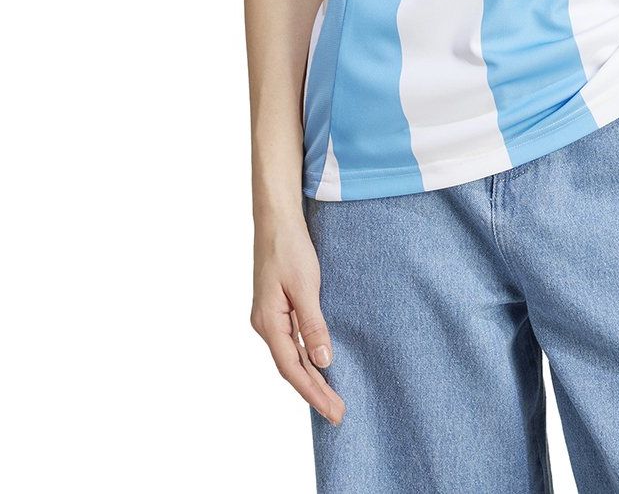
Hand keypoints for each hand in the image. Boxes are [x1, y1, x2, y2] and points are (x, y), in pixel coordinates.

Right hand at [250, 213, 344, 426]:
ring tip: (332, 398)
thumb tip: (323, 360)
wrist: (276, 219)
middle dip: (314, 391)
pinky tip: (320, 364)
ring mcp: (270, 316)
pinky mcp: (277, 307)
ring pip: (291, 356)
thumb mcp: (305, 285)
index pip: (292, 369)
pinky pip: (292, 341)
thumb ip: (313, 324)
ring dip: (311, 377)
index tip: (334, 411)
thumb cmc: (289, 247)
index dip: (313, 392)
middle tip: (339, 414)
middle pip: (291, 368)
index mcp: (268, 322)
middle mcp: (265, 324)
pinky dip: (306, 357)